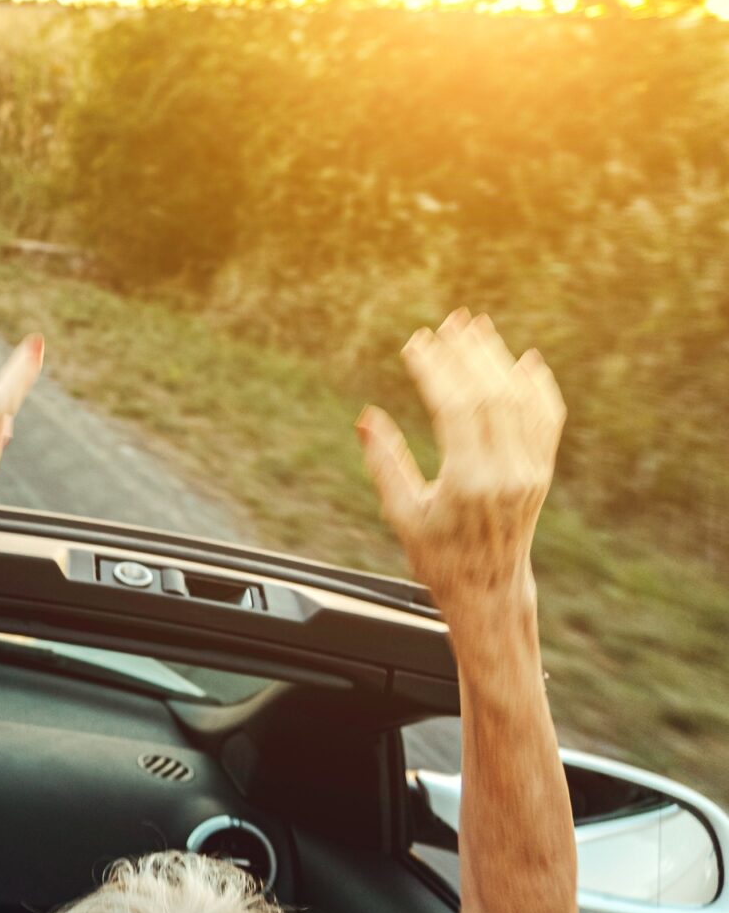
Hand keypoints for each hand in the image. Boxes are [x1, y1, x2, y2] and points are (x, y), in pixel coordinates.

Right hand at [357, 309, 563, 609]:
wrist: (489, 589)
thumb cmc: (438, 556)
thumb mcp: (402, 513)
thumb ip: (385, 464)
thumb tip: (365, 418)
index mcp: (469, 481)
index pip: (456, 408)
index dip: (435, 370)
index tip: (415, 343)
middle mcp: (507, 471)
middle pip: (491, 394)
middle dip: (467, 354)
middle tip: (448, 323)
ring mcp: (531, 469)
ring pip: (519, 400)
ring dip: (497, 360)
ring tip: (477, 328)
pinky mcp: (542, 470)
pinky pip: (546, 419)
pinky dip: (538, 387)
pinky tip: (526, 361)